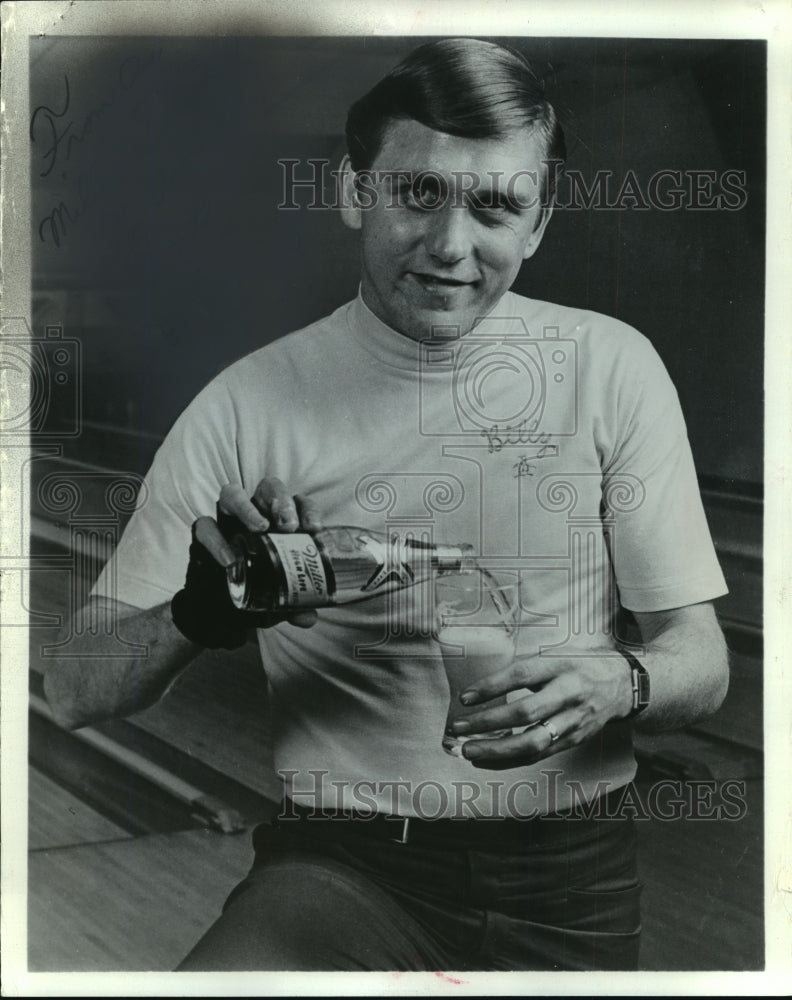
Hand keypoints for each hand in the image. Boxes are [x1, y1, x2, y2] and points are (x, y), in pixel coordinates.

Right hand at [171, 479, 321, 647]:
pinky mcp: (202, 533)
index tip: (315, 529)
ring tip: (261, 527)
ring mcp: (226, 520)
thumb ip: (292, 606)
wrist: (215, 612)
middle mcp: (253, 514)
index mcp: (278, 523)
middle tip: (289, 526)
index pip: (297, 502)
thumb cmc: (254, 593)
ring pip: (232, 494)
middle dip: (280, 500)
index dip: (307, 509)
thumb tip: (309, 617)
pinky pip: (205, 526)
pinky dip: (217, 540)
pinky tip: (230, 559)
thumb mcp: (277, 602)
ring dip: (248, 507)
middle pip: (267, 488)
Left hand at [448, 648, 633, 769]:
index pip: (521, 676)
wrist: (621, 684)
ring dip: (496, 750)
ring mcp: (572, 721)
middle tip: (458, 728)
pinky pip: (538, 755)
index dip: (491, 687)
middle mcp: (568, 694)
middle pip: (526, 713)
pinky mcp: (573, 740)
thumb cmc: (578, 666)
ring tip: (468, 750)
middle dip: (488, 723)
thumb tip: (481, 688)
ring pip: (533, 742)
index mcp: (560, 666)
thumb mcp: (554, 656)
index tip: (464, 697)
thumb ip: (524, 670)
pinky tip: (486, 760)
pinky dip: (509, 760)